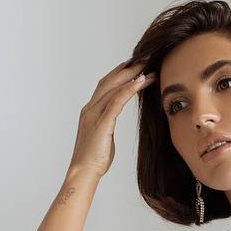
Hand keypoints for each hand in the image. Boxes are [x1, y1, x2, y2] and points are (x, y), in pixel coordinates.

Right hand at [68, 58, 155, 178]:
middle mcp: (90, 109)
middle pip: (109, 81)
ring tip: (147, 66)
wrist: (83, 172)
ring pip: (114, 88)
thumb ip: (106, 124)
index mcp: (90, 111)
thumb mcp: (102, 136)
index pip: (106, 85)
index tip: (135, 64)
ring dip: (132, 75)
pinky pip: (116, 102)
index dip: (120, 73)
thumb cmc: (94, 159)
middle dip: (127, 68)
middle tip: (145, 58)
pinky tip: (140, 82)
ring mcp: (94, 115)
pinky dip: (129, 89)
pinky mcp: (101, 123)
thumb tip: (112, 122)